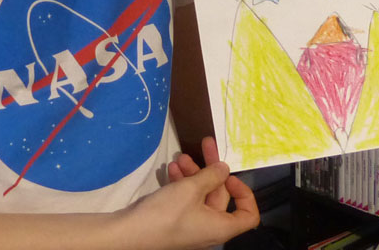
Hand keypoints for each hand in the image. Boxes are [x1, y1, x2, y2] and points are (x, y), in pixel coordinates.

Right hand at [127, 137, 257, 248]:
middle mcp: (209, 228)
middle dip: (210, 170)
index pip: (248, 216)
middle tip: (204, 145)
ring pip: (200, 196)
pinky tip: (170, 169)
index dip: (245, 194)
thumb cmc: (167, 213)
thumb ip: (211, 175)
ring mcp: (191, 225)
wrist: (129, 233)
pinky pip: (185, 200)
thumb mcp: (192, 189)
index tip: (230, 176)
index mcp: (221, 227)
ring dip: (193, 173)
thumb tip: (224, 168)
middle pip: (219, 197)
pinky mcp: (175, 221)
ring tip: (180, 157)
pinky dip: (181, 184)